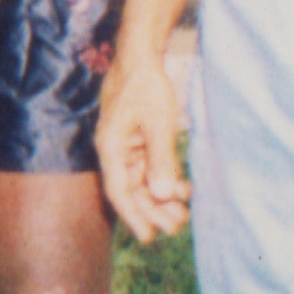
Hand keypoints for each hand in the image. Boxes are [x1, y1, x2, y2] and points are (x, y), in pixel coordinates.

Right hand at [94, 54, 186, 244]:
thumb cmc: (146, 86)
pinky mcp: (137, 138)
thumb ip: (160, 159)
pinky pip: (148, 166)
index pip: (120, 190)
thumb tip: (160, 195)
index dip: (134, 216)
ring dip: (160, 197)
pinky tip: (181, 188)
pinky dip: (164, 179)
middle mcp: (114, 150)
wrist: (141, 56)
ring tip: (183, 213)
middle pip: (131, 189)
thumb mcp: (158, 122)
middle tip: (177, 227)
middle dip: (153, 210)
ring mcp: (125, 145)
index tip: (150, 237)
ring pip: (141, 180)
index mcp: (110, 147)